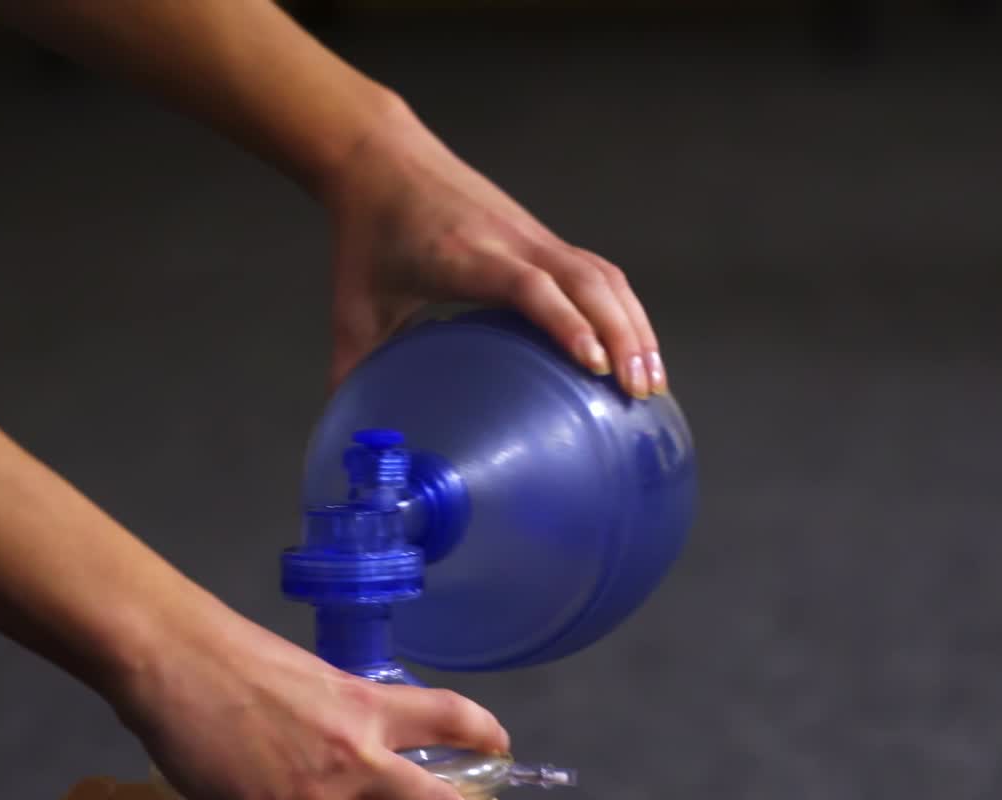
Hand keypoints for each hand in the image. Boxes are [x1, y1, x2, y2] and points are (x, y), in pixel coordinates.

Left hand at [322, 95, 664, 397]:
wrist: (382, 160)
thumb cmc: (367, 237)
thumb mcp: (353, 308)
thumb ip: (353, 370)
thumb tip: (350, 438)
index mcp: (466, 257)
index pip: (530, 286)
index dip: (565, 323)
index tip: (592, 365)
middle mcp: (512, 241)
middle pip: (587, 282)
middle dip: (622, 336)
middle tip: (640, 393)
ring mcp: (534, 236)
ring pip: (603, 276)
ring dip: (634, 326)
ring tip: (651, 382)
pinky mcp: (544, 237)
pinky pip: (598, 271)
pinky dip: (623, 309)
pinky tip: (635, 349)